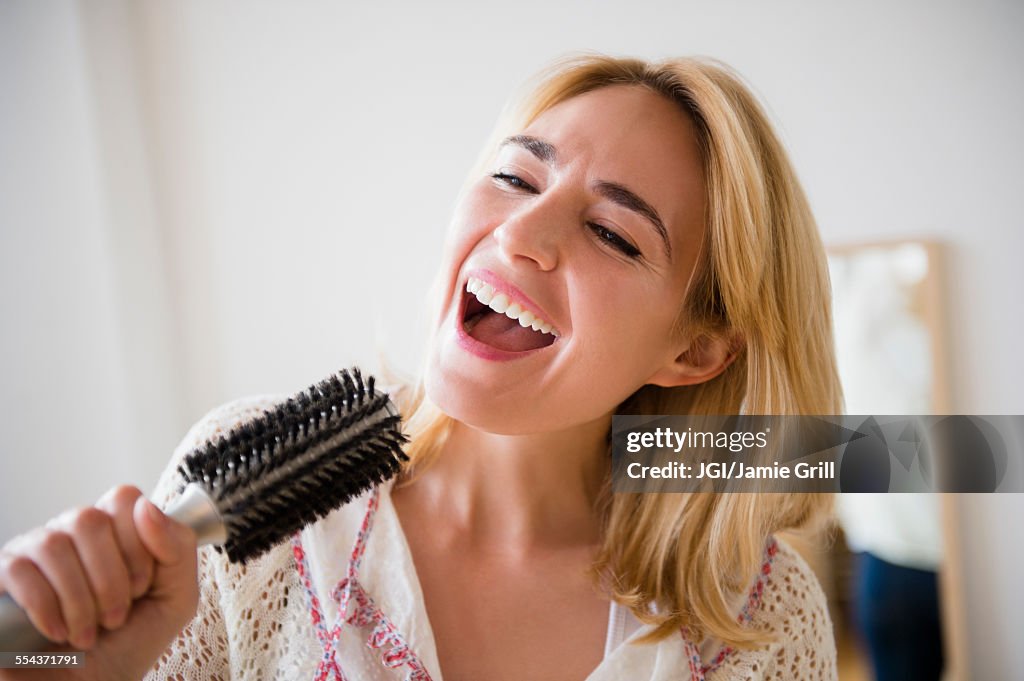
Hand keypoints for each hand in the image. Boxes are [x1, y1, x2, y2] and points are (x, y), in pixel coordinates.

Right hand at [0, 486, 198, 680]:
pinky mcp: (1, 579)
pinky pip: (19, 570)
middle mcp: (68, 535)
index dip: (138, 543)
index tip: (141, 588)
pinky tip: (58, 633)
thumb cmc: (126, 647)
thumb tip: (146, 506)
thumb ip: (178, 549)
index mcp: (111, 533)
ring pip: (55, 544)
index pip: (123, 498)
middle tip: (115, 618)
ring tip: (86, 634)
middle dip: (110, 577)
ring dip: (80, 599)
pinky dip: (47, 607)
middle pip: (89, 518)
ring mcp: (30, 554)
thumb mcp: (174, 599)